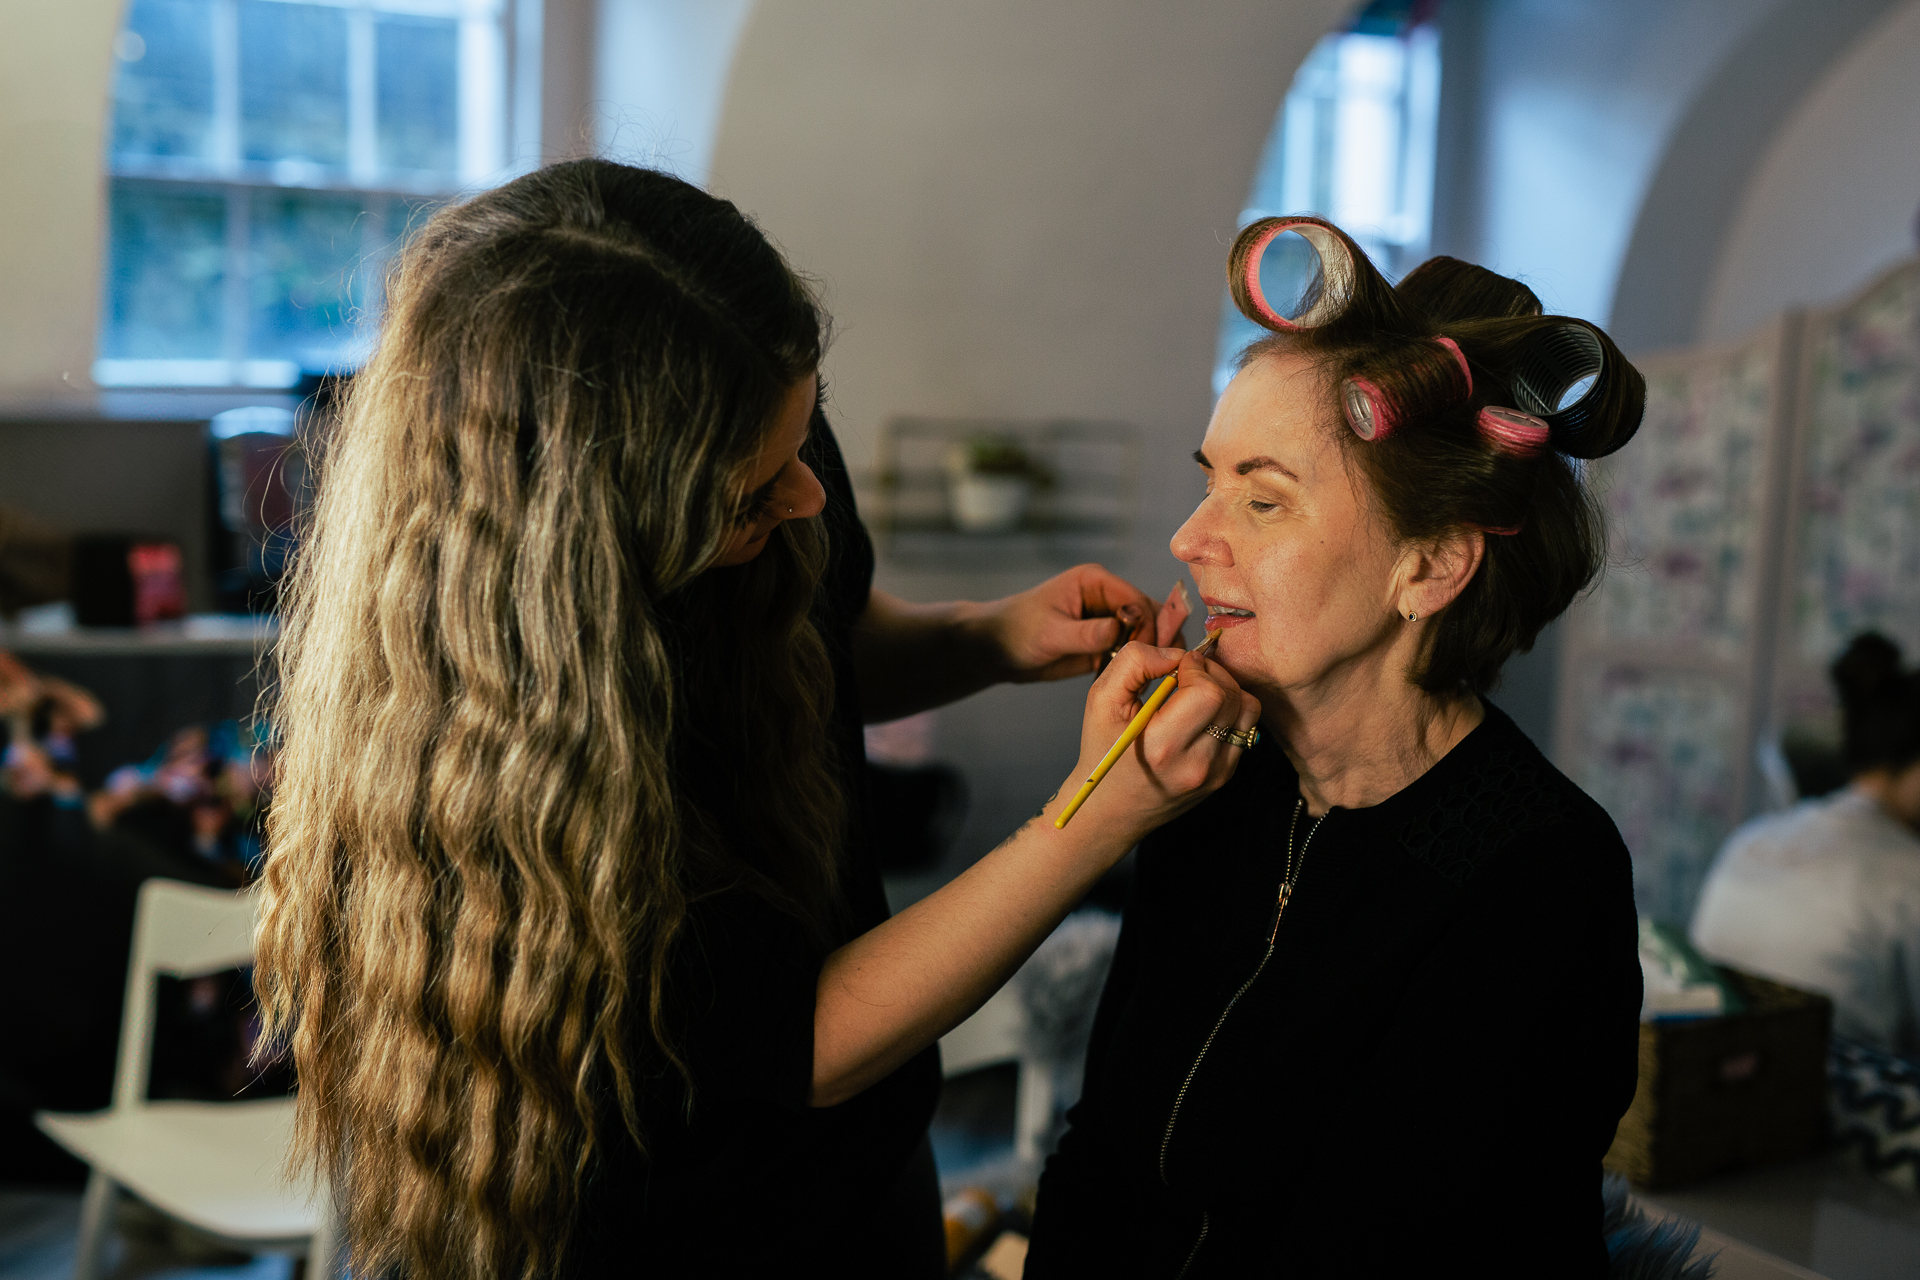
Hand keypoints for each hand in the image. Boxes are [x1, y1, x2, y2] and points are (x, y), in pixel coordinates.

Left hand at [978, 564, 1157, 682]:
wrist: (998, 650)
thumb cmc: (1017, 631)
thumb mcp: (1051, 633)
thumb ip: (1086, 633)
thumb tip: (1120, 631)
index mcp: (1094, 581)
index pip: (1135, 598)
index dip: (1147, 623)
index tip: (1147, 650)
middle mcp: (1106, 597)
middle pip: (1148, 613)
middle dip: (1158, 637)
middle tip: (1166, 665)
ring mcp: (1108, 620)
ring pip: (1146, 632)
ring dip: (1154, 650)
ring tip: (1162, 674)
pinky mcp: (1105, 642)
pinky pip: (1133, 650)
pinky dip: (1141, 662)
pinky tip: (1145, 679)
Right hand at [1058, 641, 1261, 841]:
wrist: (1111, 809)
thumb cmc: (1103, 752)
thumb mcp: (1101, 700)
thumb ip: (1134, 662)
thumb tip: (1176, 653)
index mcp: (1163, 747)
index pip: (1209, 693)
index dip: (1196, 667)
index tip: (1177, 666)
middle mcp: (1196, 765)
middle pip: (1232, 696)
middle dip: (1212, 672)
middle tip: (1188, 673)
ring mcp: (1216, 774)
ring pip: (1247, 709)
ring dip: (1226, 688)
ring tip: (1198, 689)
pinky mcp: (1225, 776)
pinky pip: (1245, 728)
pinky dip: (1229, 710)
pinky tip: (1202, 712)